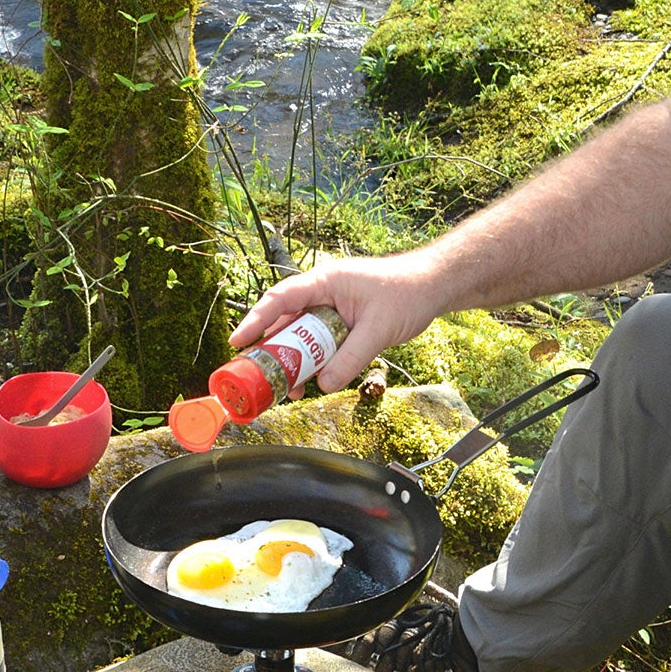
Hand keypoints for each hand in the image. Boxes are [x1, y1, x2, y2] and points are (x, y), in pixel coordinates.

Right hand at [230, 252, 445, 392]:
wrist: (433, 287)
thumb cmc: (407, 294)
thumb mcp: (378, 329)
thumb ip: (351, 358)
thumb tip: (323, 384)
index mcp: (326, 281)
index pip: (281, 299)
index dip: (256, 320)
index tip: (238, 342)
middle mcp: (323, 294)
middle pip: (287, 322)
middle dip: (274, 351)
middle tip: (261, 378)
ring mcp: (332, 309)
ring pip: (303, 337)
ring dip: (296, 362)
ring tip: (292, 390)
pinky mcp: (343, 324)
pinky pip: (321, 344)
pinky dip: (316, 362)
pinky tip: (313, 382)